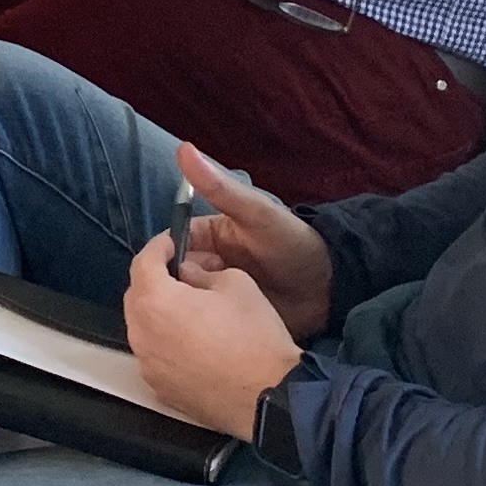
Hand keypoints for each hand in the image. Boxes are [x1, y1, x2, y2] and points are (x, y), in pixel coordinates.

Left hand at [123, 232, 310, 436]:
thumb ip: (202, 272)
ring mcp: (148, 366)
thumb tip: (188, 274)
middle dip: (157, 279)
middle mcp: (141, 334)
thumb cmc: (255, 338)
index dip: (159, 246)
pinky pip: (156, 355)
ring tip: (193, 310)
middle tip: (185, 274)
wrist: (271, 397)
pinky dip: (167, 342)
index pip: (143, 262)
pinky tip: (195, 343)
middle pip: (138, 295)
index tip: (172, 242)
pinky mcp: (160, 389)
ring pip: (145, 327)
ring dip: (161, 313)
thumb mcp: (235, 283)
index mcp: (155, 302)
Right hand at [166, 140, 333, 337]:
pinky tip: (195, 338)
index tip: (155, 279)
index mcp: (206, 237)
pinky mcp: (228, 321)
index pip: (169, 248)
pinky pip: (205, 326)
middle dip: (169, 292)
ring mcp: (217, 295)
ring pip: (186, 304)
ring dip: (183, 313)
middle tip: (170, 309)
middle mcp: (207, 266)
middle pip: (172, 279)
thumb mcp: (254, 213)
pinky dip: (198, 331)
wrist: (330, 287)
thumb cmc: (291, 243)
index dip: (159, 261)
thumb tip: (183, 147)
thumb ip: (219, 186)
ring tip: (183, 326)